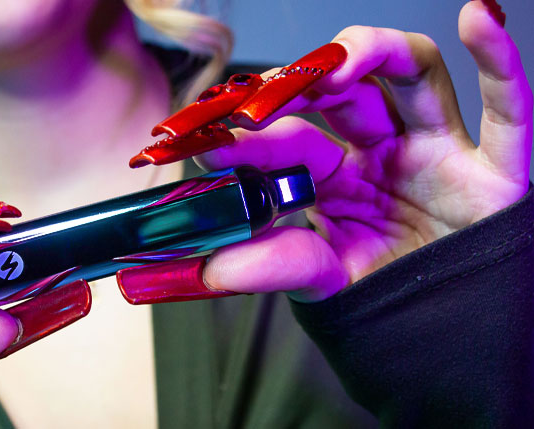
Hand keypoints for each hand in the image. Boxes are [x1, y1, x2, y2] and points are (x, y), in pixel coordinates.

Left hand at [195, 2, 530, 300]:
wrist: (447, 338)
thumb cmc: (384, 301)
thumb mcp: (323, 280)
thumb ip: (276, 266)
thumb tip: (211, 265)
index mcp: (335, 179)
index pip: (289, 140)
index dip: (249, 134)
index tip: (201, 133)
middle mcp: (382, 153)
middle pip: (342, 92)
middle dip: (299, 86)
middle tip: (257, 99)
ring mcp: (436, 153)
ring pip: (411, 74)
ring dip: (371, 54)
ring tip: (330, 69)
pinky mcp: (493, 170)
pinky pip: (507, 111)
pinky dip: (499, 62)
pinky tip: (478, 17)